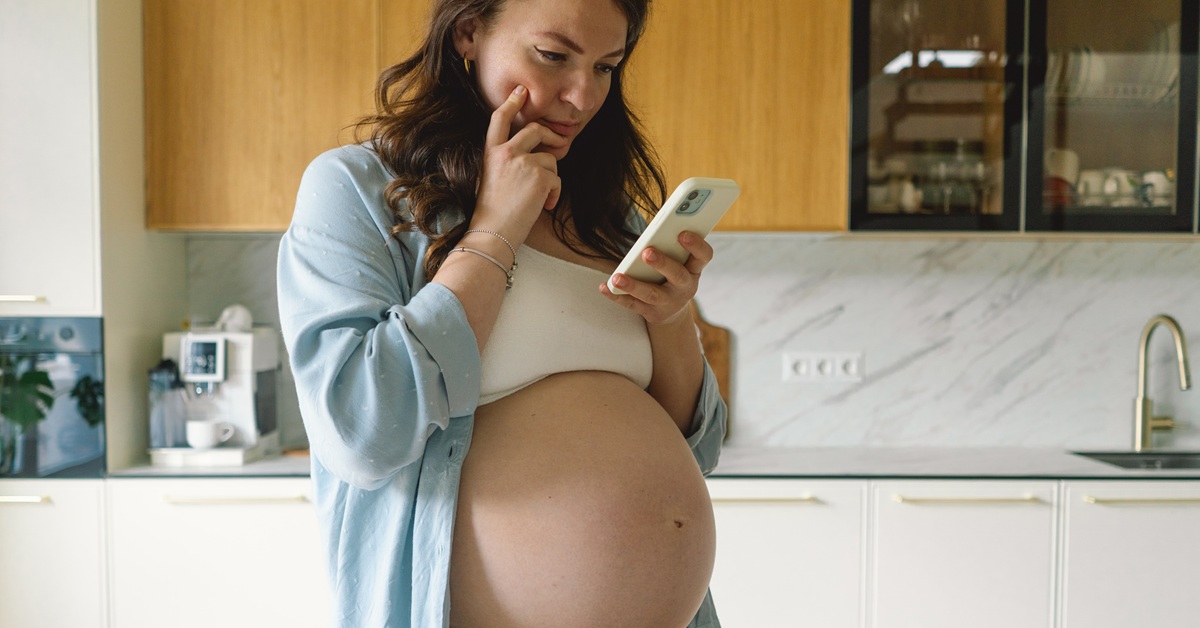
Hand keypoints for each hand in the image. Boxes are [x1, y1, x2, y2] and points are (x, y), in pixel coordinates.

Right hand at [473, 85, 567, 238]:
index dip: (511, 102)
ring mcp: (522, 162)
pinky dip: (554, 194)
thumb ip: (508, 161)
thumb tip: (539, 153)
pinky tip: (543, 206)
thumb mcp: (493, 178)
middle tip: (560, 144)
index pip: (499, 118)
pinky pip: (557, 179)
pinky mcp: (539, 176)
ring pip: (550, 159)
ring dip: (551, 178)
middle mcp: (505, 152)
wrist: (493, 233)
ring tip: (539, 198)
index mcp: (490, 152)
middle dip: (551, 135)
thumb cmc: (492, 212)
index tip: (521, 91)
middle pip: (535, 129)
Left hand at [599, 231, 713, 325]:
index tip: (682, 233)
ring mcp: (668, 302)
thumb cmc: (673, 275)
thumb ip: (671, 247)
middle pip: (677, 275)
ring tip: (617, 278)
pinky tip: (605, 287)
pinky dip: (616, 296)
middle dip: (662, 264)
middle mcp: (684, 287)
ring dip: (633, 285)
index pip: (703, 256)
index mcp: (694, 270)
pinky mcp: (651, 313)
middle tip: (647, 252)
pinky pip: (632, 304)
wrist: (671, 311)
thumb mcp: (680, 262)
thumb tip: (654, 230)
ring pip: (651, 294)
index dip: (696, 245)